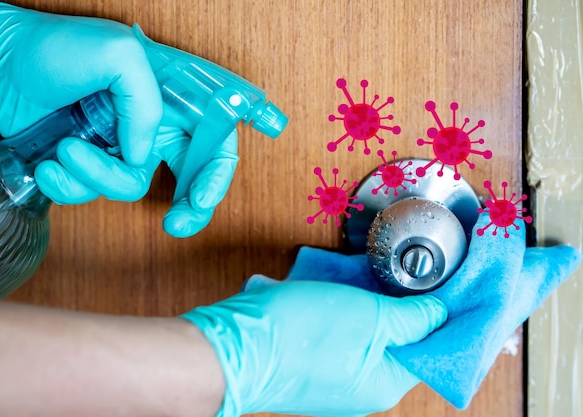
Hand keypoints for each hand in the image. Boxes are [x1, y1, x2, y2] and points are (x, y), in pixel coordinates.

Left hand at [0, 1, 238, 237]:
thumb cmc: (55, 46)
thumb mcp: (118, 55)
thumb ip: (145, 105)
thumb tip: (142, 155)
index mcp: (174, 94)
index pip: (215, 138)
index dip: (217, 172)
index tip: (200, 199)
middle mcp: (154, 122)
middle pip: (190, 174)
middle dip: (188, 206)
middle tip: (176, 224)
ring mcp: (122, 145)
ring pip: (132, 185)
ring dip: (99, 177)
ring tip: (66, 150)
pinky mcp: (92, 162)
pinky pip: (95, 191)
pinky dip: (72, 187)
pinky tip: (50, 166)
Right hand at [182, 280, 446, 416]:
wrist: (230, 344)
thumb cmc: (294, 335)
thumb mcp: (368, 316)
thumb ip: (412, 316)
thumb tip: (442, 311)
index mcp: (385, 382)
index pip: (436, 347)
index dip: (451, 314)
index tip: (462, 286)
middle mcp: (364, 382)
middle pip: (403, 336)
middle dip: (410, 301)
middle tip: (417, 271)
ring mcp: (337, 369)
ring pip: (371, 327)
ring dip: (376, 298)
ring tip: (378, 271)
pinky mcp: (314, 353)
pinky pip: (345, 325)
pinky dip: (349, 302)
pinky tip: (345, 282)